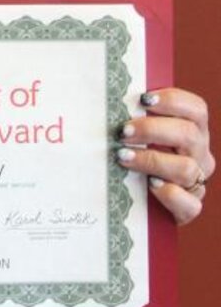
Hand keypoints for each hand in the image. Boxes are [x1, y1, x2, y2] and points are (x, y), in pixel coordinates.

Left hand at [118, 87, 212, 224]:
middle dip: (152, 129)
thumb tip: (107, 100)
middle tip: (123, 131)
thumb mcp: (143, 134)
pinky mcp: (191, 207)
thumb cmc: (138, 155)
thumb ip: (136, 117)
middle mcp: (199, 153)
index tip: (143, 99)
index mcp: (194, 130)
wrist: (143, 201)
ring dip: (152, 160)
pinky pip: (188, 203)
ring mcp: (197, 181)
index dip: (172, 100)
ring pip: (186, 168)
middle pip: (188, 134)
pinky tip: (150, 185)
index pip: (196, 109)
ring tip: (123, 157)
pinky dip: (169, 193)